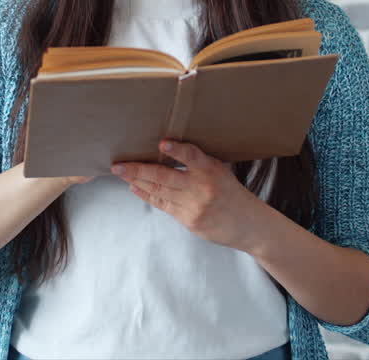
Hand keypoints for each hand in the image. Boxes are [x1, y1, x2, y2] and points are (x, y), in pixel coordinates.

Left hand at [111, 140, 267, 251]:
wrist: (249, 224)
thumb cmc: (231, 192)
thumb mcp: (220, 171)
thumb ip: (197, 163)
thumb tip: (165, 148)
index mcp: (212, 170)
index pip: (193, 156)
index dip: (177, 151)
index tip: (163, 143)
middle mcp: (202, 188)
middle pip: (165, 177)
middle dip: (138, 170)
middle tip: (118, 165)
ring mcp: (194, 206)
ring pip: (159, 191)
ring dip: (137, 181)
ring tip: (121, 172)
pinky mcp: (190, 221)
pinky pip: (163, 205)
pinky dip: (147, 195)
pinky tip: (135, 187)